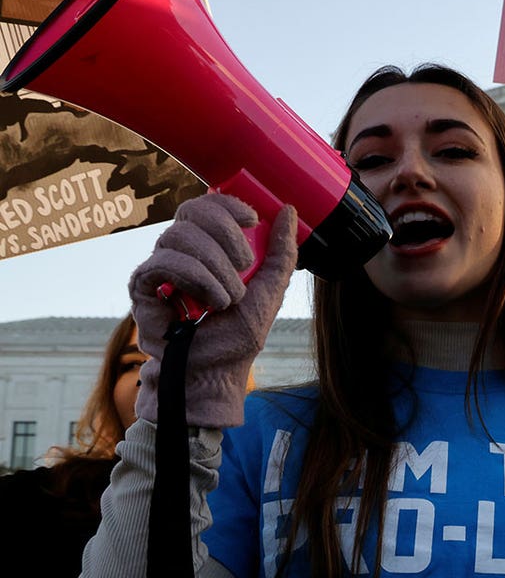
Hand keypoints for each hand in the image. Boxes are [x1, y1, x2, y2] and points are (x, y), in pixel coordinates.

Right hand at [130, 193, 297, 427]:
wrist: (212, 374)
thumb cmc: (237, 337)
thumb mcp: (270, 291)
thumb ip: (282, 253)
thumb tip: (288, 211)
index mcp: (210, 247)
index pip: (209, 204)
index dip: (228, 203)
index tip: (252, 219)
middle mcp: (181, 251)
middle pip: (193, 210)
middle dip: (227, 234)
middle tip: (245, 266)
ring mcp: (160, 266)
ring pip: (180, 235)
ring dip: (215, 268)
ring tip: (229, 299)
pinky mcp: (142, 285)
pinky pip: (162, 261)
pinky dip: (194, 278)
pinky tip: (210, 303)